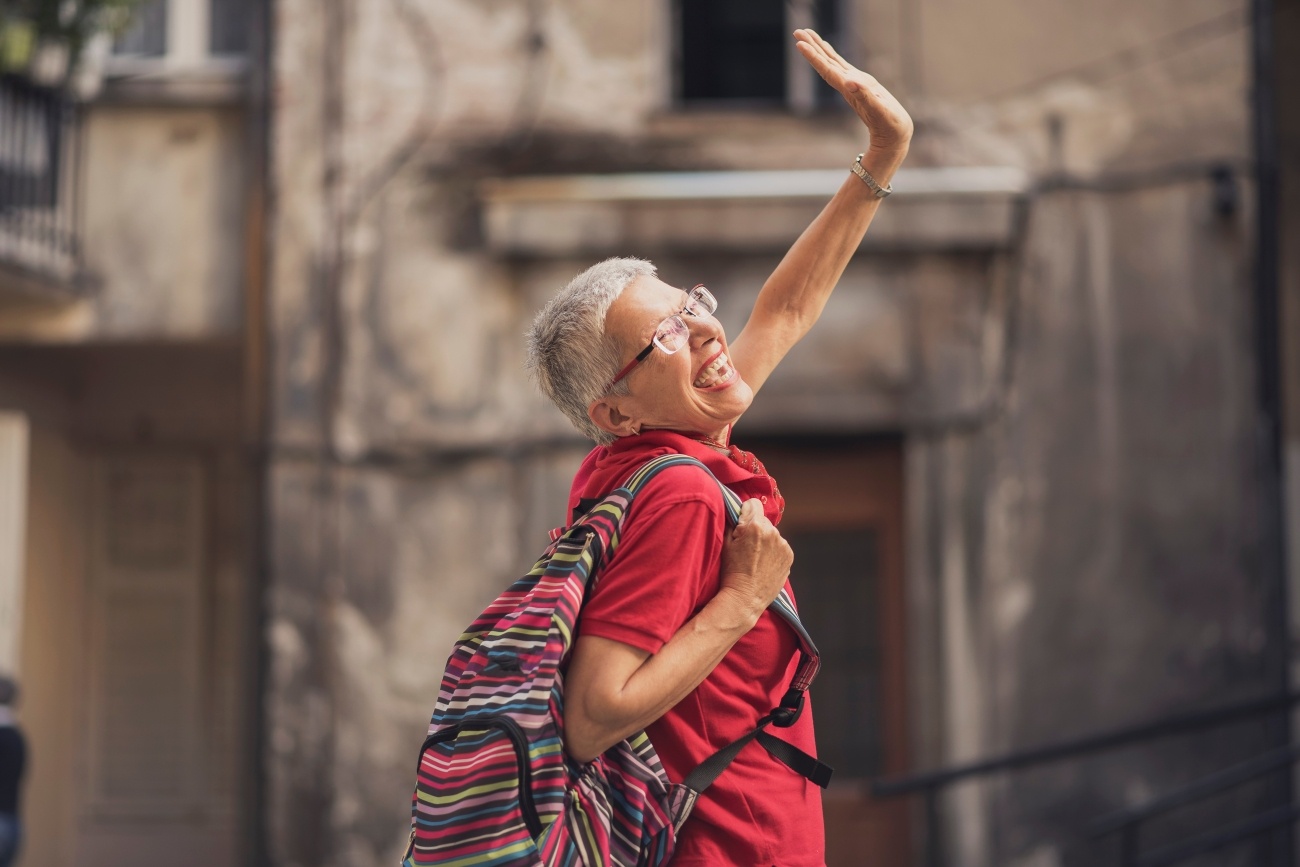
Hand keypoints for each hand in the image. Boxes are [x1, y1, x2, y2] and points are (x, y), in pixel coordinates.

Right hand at [718, 499, 792, 618]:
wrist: (745, 598)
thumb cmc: (731, 571)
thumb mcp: (725, 543)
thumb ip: (732, 522)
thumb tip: (736, 510)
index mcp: (754, 526)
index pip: (752, 504)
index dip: (745, 513)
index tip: (741, 525)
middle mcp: (772, 532)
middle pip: (762, 520)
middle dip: (755, 528)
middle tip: (746, 547)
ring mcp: (783, 544)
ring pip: (772, 533)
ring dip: (765, 540)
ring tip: (756, 558)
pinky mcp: (789, 556)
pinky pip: (780, 546)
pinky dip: (773, 551)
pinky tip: (764, 564)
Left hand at [794, 28, 913, 153]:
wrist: (893, 136)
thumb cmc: (888, 124)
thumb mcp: (879, 110)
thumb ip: (865, 96)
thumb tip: (849, 82)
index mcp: (849, 89)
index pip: (827, 69)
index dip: (814, 56)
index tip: (800, 43)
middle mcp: (847, 85)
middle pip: (825, 63)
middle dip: (812, 47)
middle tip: (797, 31)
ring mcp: (852, 84)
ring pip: (831, 62)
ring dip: (819, 49)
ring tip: (806, 34)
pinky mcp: (859, 84)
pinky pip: (841, 66)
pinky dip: (831, 55)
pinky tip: (826, 49)